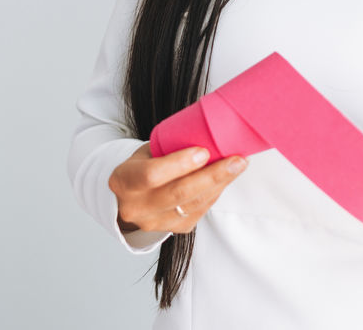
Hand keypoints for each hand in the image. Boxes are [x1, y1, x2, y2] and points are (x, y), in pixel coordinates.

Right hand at [108, 142, 248, 234]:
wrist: (130, 198)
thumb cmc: (142, 166)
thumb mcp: (145, 153)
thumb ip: (169, 148)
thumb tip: (208, 132)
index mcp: (124, 181)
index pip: (151, 175)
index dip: (179, 164)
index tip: (203, 151)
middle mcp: (136, 207)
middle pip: (179, 193)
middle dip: (212, 175)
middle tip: (236, 159)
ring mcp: (155, 223)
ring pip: (194, 205)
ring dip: (220, 184)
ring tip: (238, 165)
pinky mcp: (174, 230)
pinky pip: (200, 212)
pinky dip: (215, 193)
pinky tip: (225, 179)